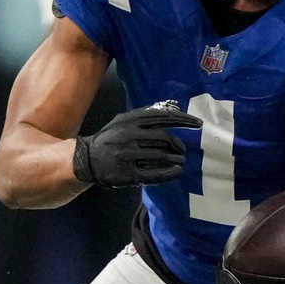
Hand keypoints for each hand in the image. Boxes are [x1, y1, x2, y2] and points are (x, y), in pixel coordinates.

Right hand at [73, 102, 202, 188]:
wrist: (86, 159)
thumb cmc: (108, 139)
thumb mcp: (121, 121)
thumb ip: (143, 116)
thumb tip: (171, 108)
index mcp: (130, 120)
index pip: (163, 117)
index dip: (184, 120)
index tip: (198, 124)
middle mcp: (130, 135)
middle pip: (165, 138)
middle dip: (178, 144)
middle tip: (183, 149)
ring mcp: (129, 155)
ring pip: (162, 156)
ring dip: (176, 159)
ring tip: (181, 161)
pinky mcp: (128, 174)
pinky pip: (155, 174)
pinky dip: (169, 173)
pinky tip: (176, 172)